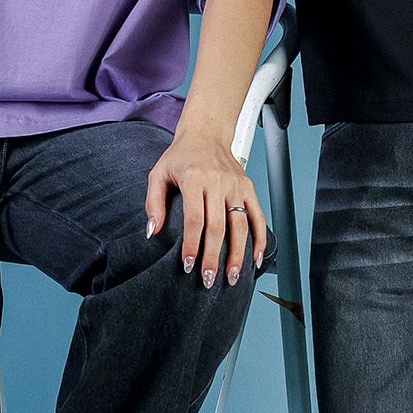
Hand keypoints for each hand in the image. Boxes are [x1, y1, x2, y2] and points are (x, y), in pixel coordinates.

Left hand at [144, 132, 265, 288]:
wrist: (206, 133)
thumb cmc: (180, 156)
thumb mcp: (158, 174)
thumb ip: (153, 202)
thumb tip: (152, 232)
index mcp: (194, 178)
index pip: (195, 218)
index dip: (192, 244)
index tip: (188, 265)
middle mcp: (218, 182)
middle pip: (218, 226)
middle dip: (214, 257)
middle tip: (208, 280)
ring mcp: (236, 185)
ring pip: (240, 225)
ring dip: (237, 254)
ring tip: (232, 277)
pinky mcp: (248, 187)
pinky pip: (257, 216)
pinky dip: (260, 238)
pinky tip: (256, 258)